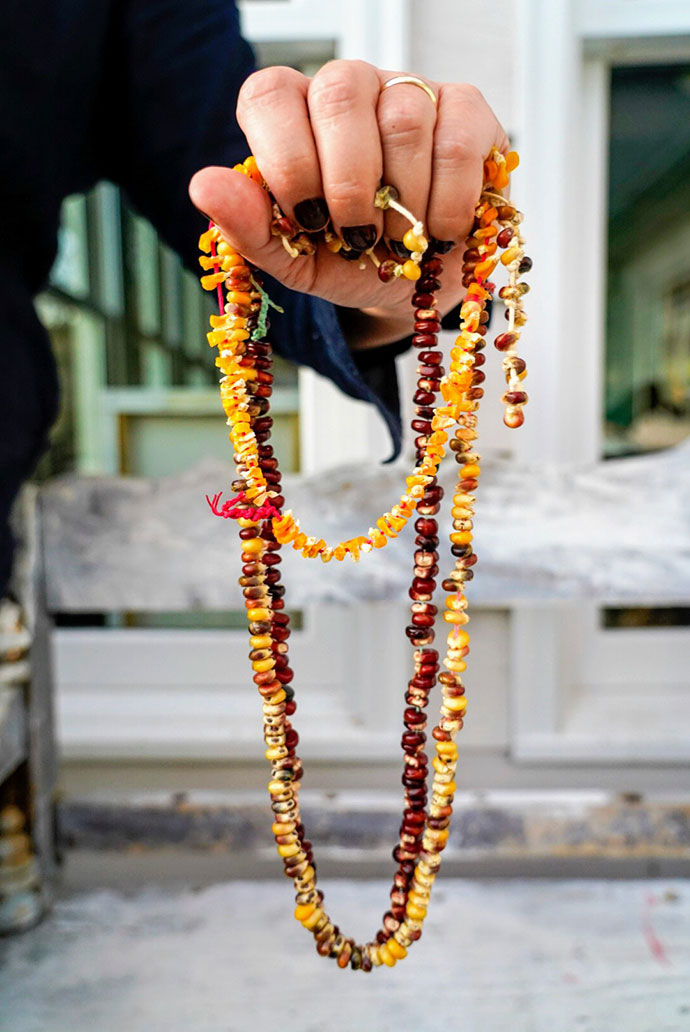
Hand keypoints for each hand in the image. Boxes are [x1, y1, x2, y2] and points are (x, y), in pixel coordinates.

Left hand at [189, 60, 508, 349]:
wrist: (420, 284)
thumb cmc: (352, 262)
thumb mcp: (296, 260)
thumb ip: (251, 228)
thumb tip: (203, 185)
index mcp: (294, 116)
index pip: (270, 95)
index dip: (286, 157)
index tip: (305, 218)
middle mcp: (348, 89)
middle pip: (339, 92)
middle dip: (348, 182)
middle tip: (357, 237)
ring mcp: (409, 91)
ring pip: (403, 118)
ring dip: (403, 201)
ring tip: (400, 241)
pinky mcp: (465, 109)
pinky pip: (457, 139)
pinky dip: (447, 200)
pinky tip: (439, 231)